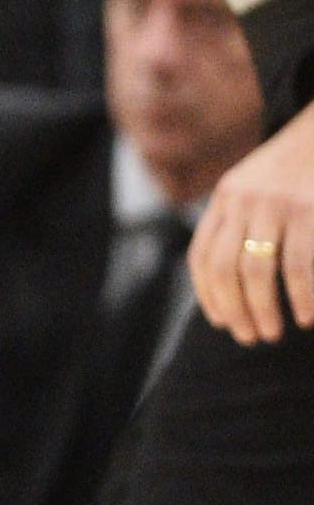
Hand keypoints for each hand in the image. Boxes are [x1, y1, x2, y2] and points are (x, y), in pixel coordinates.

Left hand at [191, 105, 313, 342]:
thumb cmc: (297, 168)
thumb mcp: (256, 187)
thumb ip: (240, 221)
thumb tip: (227, 279)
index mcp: (225, 198)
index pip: (201, 256)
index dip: (207, 295)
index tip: (220, 322)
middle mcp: (243, 201)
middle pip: (224, 269)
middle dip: (234, 309)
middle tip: (249, 337)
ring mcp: (276, 205)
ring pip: (257, 272)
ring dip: (264, 309)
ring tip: (274, 333)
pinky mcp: (310, 211)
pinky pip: (300, 265)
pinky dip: (302, 296)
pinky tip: (306, 317)